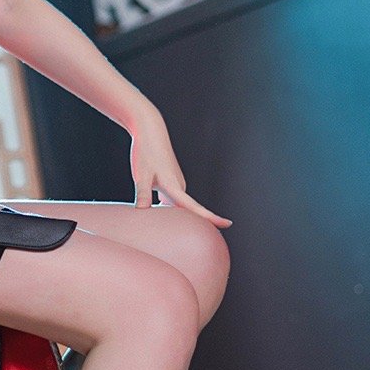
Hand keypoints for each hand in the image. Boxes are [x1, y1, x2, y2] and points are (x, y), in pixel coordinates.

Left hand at [129, 109, 231, 227]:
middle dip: (189, 224)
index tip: (227, 223)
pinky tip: (156, 210)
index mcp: (174, 186)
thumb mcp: (141, 176)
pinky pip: (172, 200)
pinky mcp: (171, 181)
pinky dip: (166, 207)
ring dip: (173, 215)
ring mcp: (176, 183)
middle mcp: (179, 186)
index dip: (211, 217)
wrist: (150, 131)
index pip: (195, 207)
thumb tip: (142, 212)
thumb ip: (142, 196)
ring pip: (177, 205)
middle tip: (183, 237)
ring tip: (164, 227)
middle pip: (186, 211)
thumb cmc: (147, 151)